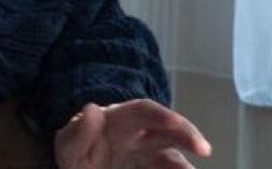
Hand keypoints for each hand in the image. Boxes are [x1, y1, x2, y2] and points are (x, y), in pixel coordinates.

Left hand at [54, 99, 211, 167]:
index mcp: (120, 120)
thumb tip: (93, 109)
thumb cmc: (76, 152)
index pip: (144, 111)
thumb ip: (77, 132)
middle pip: (170, 129)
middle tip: (203, 149)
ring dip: (185, 165)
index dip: (160, 114)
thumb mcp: (68, 145)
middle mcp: (141, 136)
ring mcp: (150, 156)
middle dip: (187, 134)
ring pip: (174, 157)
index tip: (175, 123)